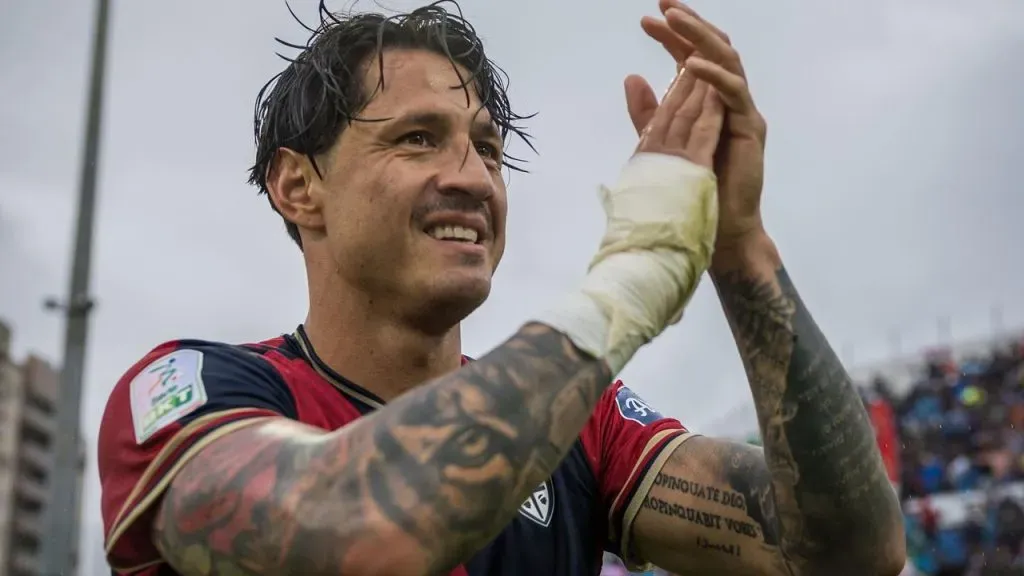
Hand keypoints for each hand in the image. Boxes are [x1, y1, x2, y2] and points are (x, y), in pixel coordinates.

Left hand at [628, 0, 767, 248]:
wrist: (719, 228)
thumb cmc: (696, 190)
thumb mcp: (662, 143)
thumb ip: (649, 113)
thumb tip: (632, 76)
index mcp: (708, 101)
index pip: (692, 56)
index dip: (673, 36)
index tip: (647, 18)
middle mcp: (728, 99)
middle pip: (713, 49)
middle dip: (689, 23)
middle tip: (665, 3)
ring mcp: (741, 111)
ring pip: (727, 60)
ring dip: (699, 38)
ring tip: (674, 20)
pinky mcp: (750, 127)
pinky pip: (733, 93)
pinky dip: (712, 76)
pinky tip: (690, 64)